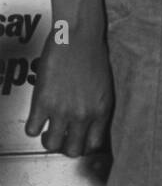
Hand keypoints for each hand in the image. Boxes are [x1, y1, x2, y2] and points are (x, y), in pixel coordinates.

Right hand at [25, 30, 112, 157]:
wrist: (78, 35)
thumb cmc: (92, 54)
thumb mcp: (103, 86)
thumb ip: (96, 107)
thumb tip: (87, 123)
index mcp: (102, 110)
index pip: (94, 144)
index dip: (83, 144)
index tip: (77, 139)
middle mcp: (84, 114)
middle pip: (72, 150)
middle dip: (65, 145)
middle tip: (60, 135)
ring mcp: (62, 110)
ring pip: (51, 145)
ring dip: (48, 139)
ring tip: (47, 128)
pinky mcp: (42, 103)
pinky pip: (32, 130)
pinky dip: (32, 126)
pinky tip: (36, 116)